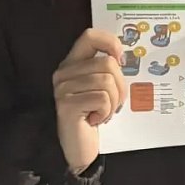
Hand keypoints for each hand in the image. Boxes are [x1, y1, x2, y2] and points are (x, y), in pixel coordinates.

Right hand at [52, 28, 126, 172]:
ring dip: (113, 102)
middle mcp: (64, 73)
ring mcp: (63, 88)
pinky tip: (95, 120)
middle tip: (114, 103)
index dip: (110, 42)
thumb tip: (122, 58)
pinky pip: (102, 99)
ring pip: (107, 82)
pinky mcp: (67, 104)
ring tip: (103, 113)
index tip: (120, 59)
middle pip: (107, 64)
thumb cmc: (92, 116)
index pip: (90, 36)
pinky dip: (106, 112)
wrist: (78, 148)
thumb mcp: (100, 89)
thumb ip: (106, 71)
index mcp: (72, 64)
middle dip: (120, 86)